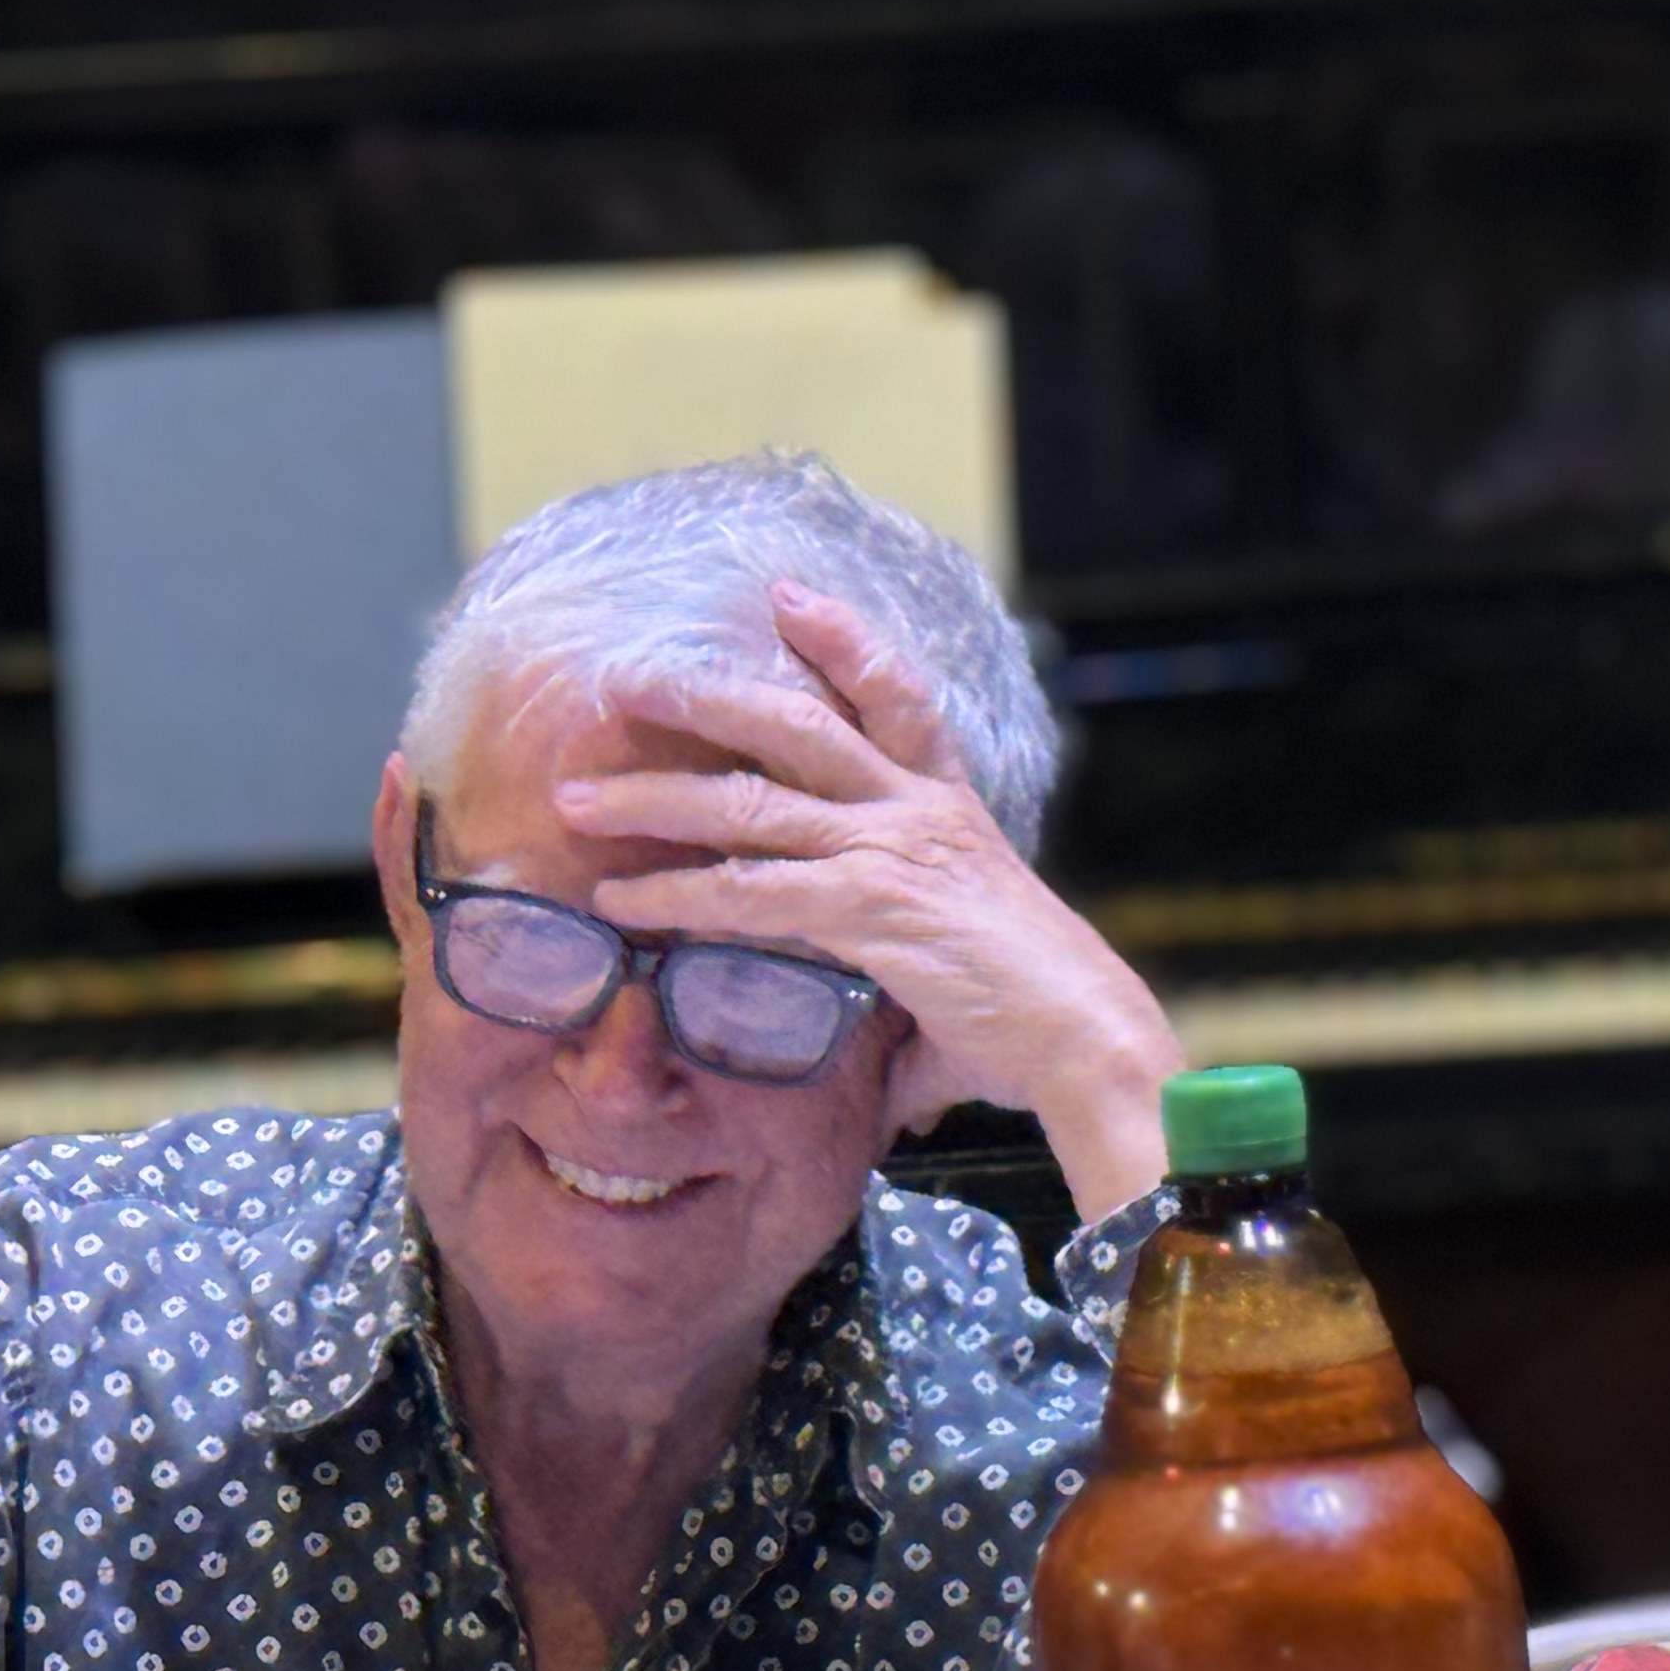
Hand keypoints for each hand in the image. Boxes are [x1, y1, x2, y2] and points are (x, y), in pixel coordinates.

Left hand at [559, 583, 1182, 1219]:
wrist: (1089, 1039)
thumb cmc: (1036, 1022)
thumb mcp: (960, 986)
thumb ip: (910, 1007)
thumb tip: (896, 1073)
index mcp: (950, 810)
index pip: (896, 701)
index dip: (844, 641)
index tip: (788, 597)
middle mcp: (918, 812)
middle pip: (797, 725)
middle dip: (707, 696)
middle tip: (627, 679)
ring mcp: (893, 850)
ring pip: (752, 804)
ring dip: (656, 799)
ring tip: (580, 794)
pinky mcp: (871, 906)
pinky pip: (752, 892)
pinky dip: (678, 897)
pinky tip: (621, 904)